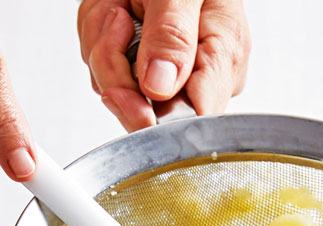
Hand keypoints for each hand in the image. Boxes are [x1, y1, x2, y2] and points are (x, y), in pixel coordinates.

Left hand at [77, 0, 250, 131]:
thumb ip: (173, 35)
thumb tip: (160, 87)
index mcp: (223, 55)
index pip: (194, 118)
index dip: (152, 116)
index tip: (121, 90)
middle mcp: (200, 73)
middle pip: (147, 110)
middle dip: (117, 66)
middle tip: (119, 16)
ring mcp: (170, 74)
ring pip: (119, 91)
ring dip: (104, 46)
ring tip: (120, 6)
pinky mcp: (143, 68)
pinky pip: (107, 73)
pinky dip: (100, 39)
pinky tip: (115, 12)